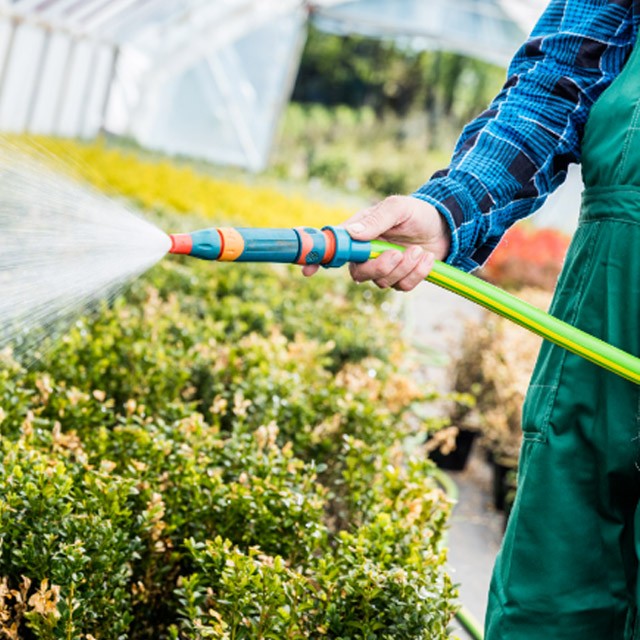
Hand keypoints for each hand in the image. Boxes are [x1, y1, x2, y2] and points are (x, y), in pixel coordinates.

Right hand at [303, 195, 450, 290]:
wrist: (447, 226)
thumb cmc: (418, 212)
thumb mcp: (398, 208)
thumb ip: (376, 220)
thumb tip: (352, 234)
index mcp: (360, 234)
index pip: (335, 248)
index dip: (319, 260)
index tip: (308, 271)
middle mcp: (367, 253)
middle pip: (359, 273)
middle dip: (379, 267)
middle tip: (398, 253)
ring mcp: (384, 268)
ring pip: (382, 282)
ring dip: (404, 268)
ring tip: (419, 251)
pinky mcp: (401, 278)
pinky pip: (402, 287)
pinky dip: (417, 274)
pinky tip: (426, 259)